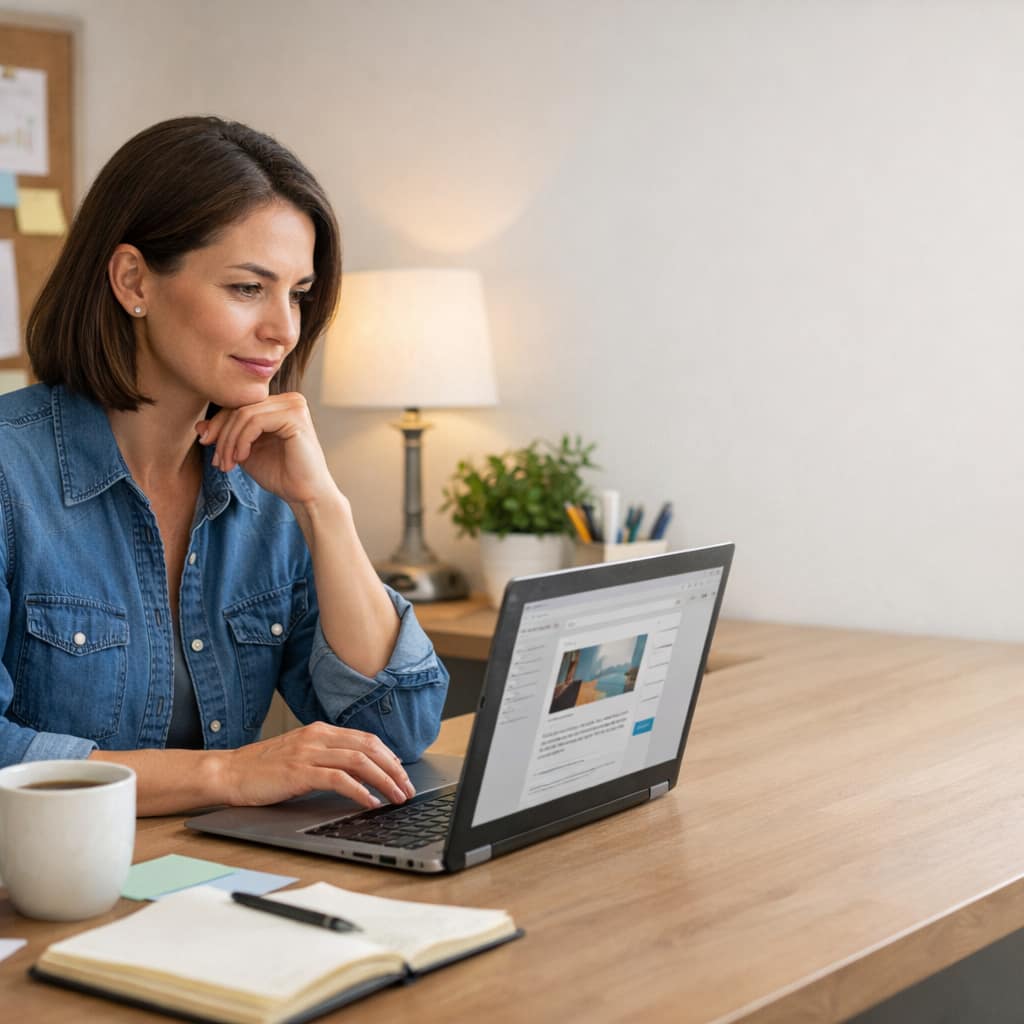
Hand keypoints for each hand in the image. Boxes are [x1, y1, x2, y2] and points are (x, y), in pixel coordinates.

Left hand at [196, 393, 334, 506]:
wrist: (305, 495)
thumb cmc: (281, 475)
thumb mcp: (245, 452)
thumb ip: (227, 437)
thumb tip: (199, 426)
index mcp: (280, 405)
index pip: (239, 405)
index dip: (218, 425)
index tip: (207, 447)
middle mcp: (289, 400)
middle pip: (239, 407)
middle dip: (222, 435)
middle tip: (218, 461)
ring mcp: (294, 406)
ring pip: (244, 414)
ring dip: (229, 441)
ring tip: (228, 464)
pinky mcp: (295, 417)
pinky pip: (255, 421)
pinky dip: (242, 441)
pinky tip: (242, 458)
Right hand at [221, 722, 416, 808]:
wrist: (229, 773)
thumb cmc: (264, 769)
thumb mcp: (301, 755)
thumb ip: (327, 757)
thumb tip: (360, 772)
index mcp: (321, 731)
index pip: (367, 739)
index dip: (390, 757)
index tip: (402, 774)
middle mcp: (318, 737)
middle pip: (370, 748)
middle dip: (394, 770)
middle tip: (408, 789)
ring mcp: (309, 752)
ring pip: (360, 761)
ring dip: (384, 781)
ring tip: (397, 797)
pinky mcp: (300, 772)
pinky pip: (339, 779)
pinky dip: (360, 791)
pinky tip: (370, 803)